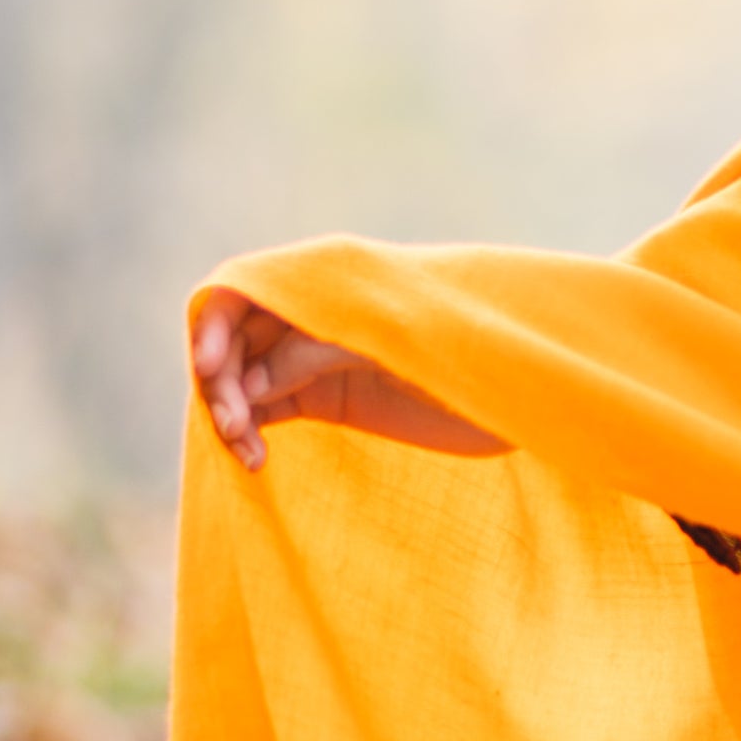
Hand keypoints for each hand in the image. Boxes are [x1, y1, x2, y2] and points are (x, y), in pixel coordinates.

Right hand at [191, 298, 506, 471]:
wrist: (532, 391)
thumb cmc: (476, 354)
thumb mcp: (400, 350)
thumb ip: (324, 353)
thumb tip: (251, 383)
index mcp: (331, 280)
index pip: (244, 289)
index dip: (212, 325)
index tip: (209, 370)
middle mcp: (316, 313)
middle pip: (234, 338)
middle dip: (223, 379)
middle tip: (237, 428)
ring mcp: (321, 356)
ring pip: (245, 376)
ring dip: (232, 410)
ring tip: (249, 452)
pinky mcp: (331, 397)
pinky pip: (268, 408)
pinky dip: (250, 431)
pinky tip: (256, 459)